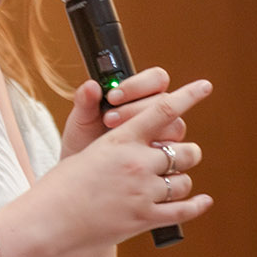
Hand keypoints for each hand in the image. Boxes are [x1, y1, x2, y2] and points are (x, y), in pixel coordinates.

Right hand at [26, 79, 213, 251]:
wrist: (50, 220)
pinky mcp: (144, 218)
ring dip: (182, 180)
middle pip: (183, 150)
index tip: (205, 86)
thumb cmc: (61, 183)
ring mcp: (143, 191)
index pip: (163, 110)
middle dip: (185, 153)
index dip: (188, 96)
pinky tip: (203, 201)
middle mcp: (137, 163)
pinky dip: (196, 206)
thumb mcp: (81, 146)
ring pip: (184, 181)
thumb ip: (103, 125)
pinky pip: (183, 210)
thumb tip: (93, 87)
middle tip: (181, 155)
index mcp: (121, 139)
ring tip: (173, 183)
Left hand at [60, 67, 179, 158]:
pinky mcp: (168, 159)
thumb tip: (91, 85)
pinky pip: (173, 153)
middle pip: (166, 101)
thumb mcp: (82, 119)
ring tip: (115, 137)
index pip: (157, 78)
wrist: (84, 177)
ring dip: (148, 130)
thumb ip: (86, 101)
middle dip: (136, 108)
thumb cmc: (84, 141)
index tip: (112, 96)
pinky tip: (132, 156)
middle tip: (108, 118)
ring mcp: (166, 136)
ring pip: (174, 125)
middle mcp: (159, 113)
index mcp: (142, 95)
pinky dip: (153, 153)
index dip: (139, 84)